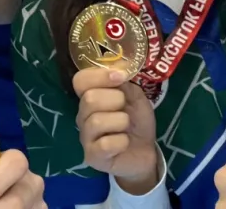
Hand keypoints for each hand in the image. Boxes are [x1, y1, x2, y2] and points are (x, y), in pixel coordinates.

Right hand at [73, 68, 159, 193]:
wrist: (145, 152)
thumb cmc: (137, 121)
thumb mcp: (135, 96)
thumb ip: (124, 83)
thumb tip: (117, 69)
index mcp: (91, 97)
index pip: (80, 80)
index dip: (99, 76)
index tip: (120, 78)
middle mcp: (83, 116)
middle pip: (89, 99)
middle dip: (115, 100)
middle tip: (125, 108)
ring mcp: (86, 137)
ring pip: (96, 121)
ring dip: (120, 121)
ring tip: (126, 126)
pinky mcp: (92, 157)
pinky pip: (104, 144)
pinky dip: (121, 141)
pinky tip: (124, 142)